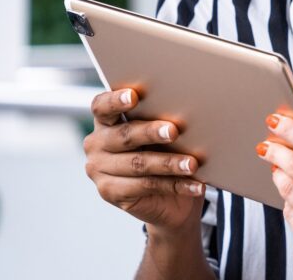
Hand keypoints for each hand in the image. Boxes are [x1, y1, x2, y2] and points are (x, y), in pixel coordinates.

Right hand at [83, 87, 203, 233]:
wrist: (166, 196)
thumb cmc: (164, 150)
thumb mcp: (161, 133)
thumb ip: (162, 120)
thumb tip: (187, 113)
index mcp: (105, 121)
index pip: (102, 106)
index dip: (116, 100)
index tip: (134, 96)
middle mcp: (97, 144)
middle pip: (124, 135)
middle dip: (151, 132)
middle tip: (173, 131)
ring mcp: (99, 170)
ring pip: (138, 163)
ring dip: (169, 163)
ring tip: (192, 164)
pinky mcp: (110, 193)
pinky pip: (147, 186)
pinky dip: (176, 186)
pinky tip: (195, 185)